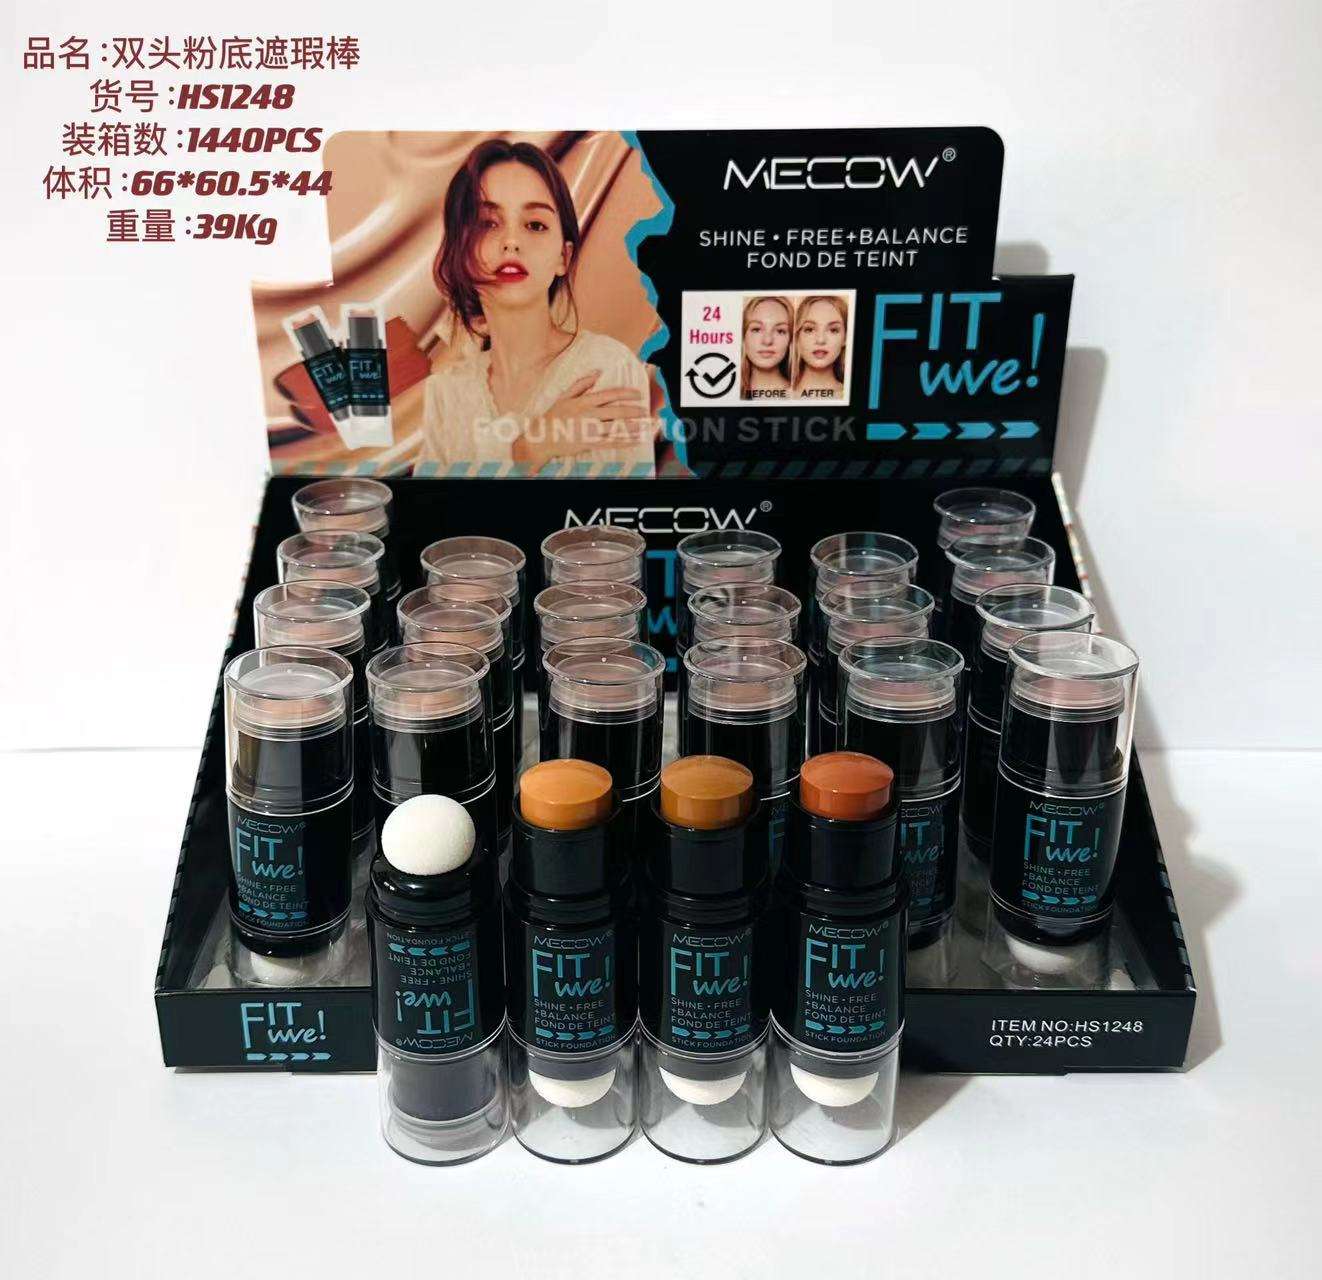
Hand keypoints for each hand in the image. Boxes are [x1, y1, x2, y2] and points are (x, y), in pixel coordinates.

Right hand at [513, 372, 651, 465]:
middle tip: (646, 410)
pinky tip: (636, 441)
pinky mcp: (589, 444)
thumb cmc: (553, 416)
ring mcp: (589, 431)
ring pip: (616, 428)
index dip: (626, 393)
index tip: (638, 394)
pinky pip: (611, 443)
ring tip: (646, 425)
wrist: (541, 438)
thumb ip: (582, 384)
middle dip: (633, 411)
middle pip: (616, 411)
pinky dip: (626, 442)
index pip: (609, 395)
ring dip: (633, 427)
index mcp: (583, 402)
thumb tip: (597, 373)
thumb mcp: (565, 396)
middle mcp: (588, 415)